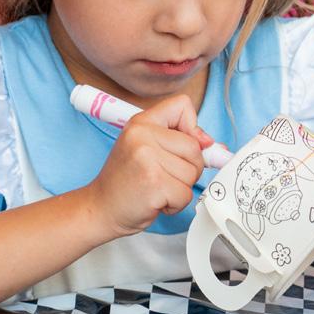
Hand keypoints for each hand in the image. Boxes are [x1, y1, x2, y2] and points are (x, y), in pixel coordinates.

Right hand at [87, 94, 207, 238]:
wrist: (101, 208)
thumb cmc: (127, 180)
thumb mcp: (148, 148)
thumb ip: (181, 139)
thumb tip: (213, 145)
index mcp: (141, 122)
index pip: (182, 105)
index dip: (191, 128)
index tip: (180, 146)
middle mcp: (143, 135)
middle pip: (195, 147)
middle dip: (187, 168)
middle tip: (161, 175)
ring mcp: (148, 158)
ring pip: (193, 173)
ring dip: (180, 188)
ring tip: (156, 187)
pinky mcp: (154, 183)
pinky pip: (186, 194)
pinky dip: (175, 204)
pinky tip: (155, 200)